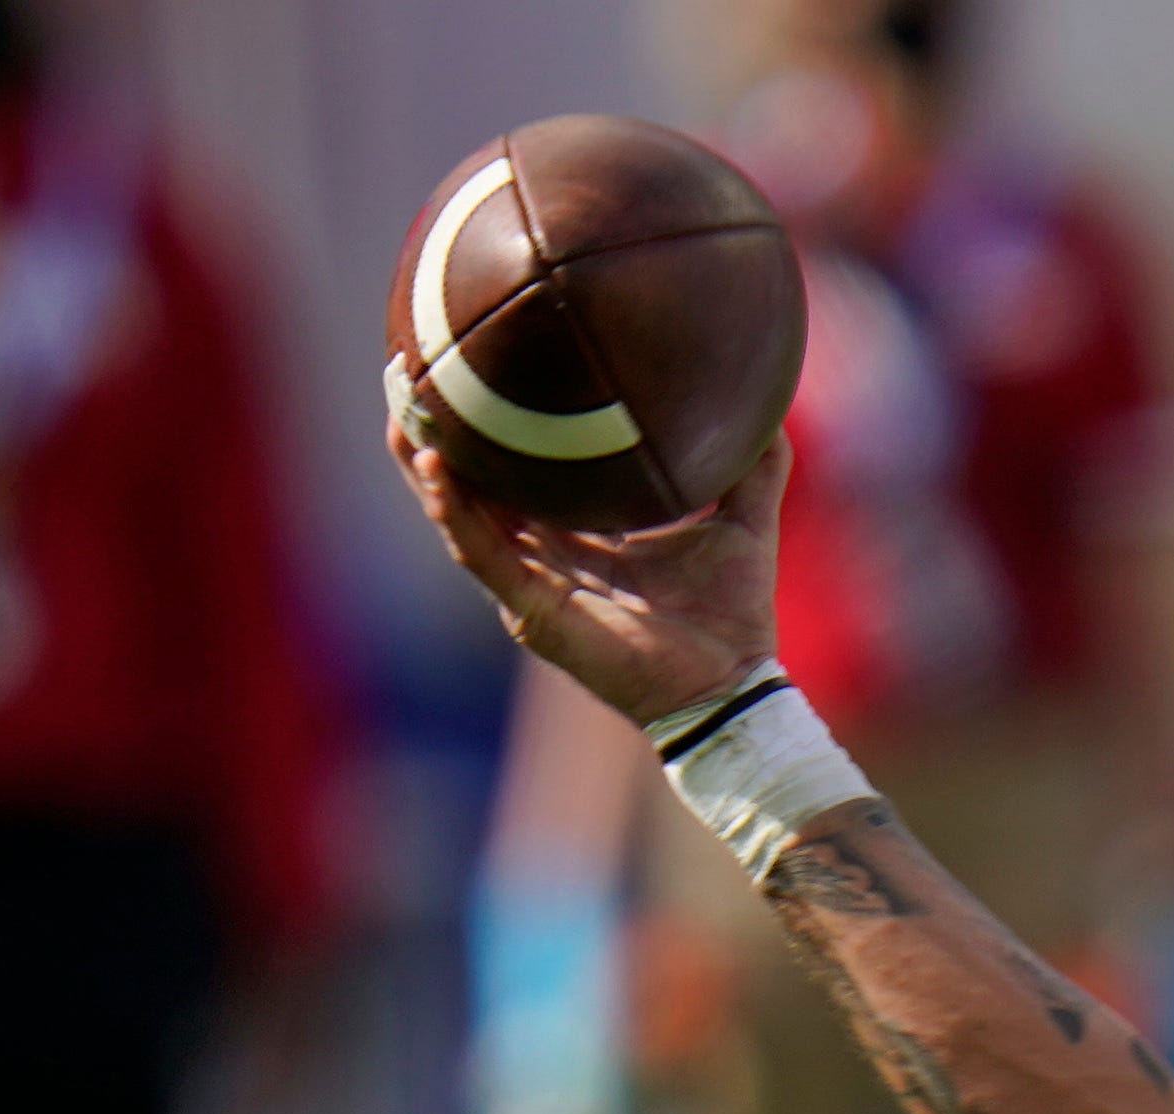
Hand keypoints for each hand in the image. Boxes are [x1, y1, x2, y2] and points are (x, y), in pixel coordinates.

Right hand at [389, 387, 783, 727]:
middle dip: (435, 438)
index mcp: (579, 537)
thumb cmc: (732, 615)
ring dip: (424, 468)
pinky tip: (436, 468)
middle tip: (409, 373)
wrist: (732, 685)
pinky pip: (483, 555)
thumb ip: (755, 468)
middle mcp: (545, 559)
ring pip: (459, 519)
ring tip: (401, 413)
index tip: (472, 368)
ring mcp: (532, 586)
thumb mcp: (744, 522)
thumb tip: (772, 405)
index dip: (494, 432)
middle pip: (471, 491)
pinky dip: (456, 513)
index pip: (521, 477)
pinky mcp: (533, 612)